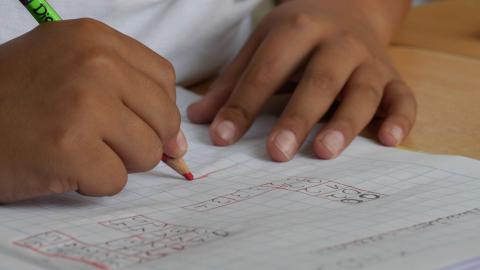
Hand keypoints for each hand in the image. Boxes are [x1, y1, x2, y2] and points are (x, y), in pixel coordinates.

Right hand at [0, 19, 184, 202]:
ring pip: (147, 152)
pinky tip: (62, 165)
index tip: (138, 123)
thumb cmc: (16, 98)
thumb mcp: (71, 70)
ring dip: (117, 161)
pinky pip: (116, 180)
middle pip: (164, 118)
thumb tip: (178, 144)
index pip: (164, 79)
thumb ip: (130, 95)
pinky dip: (93, 183)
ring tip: (78, 149)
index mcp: (95, 39)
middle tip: (100, 140)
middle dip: (141, 139)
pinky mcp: (70, 148)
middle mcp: (95, 64)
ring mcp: (84, 105)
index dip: (156, 109)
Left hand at [188, 0, 415, 160]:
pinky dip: (401, 119)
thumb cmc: (299, 33)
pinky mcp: (394, 76)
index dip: (243, 105)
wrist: (350, 5)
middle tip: (277, 153)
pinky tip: (390, 141)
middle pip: (319, 80)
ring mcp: (369, 59)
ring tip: (324, 152)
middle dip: (297, 117)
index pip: (266, 70)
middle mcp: (337, 42)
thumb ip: (233, 82)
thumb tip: (198, 119)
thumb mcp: (263, 44)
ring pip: (363, 91)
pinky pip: (403, 97)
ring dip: (346, 123)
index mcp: (297, 29)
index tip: (222, 138)